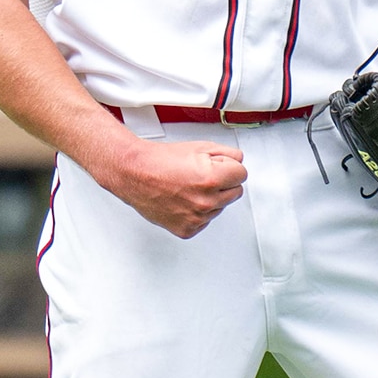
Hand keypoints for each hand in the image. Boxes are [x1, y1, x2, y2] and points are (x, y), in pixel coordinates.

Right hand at [94, 138, 247, 238]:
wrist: (134, 173)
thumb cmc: (161, 161)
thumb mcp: (199, 147)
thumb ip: (227, 154)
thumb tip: (238, 161)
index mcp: (212, 179)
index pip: (242, 174)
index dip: (229, 166)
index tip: (218, 165)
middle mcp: (206, 202)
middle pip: (236, 192)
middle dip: (223, 182)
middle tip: (203, 174)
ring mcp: (197, 218)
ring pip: (220, 207)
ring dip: (211, 197)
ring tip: (189, 186)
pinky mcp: (187, 229)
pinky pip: (205, 220)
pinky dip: (198, 211)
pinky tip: (184, 199)